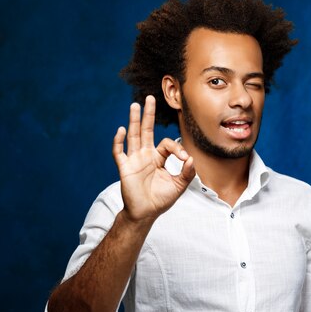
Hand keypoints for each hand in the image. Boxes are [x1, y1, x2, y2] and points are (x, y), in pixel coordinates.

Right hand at [112, 96, 194, 221]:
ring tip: (135, 105)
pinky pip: (119, 152)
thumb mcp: (178, 186)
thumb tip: (191, 159)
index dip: (177, 148)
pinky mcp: (124, 168)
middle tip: (150, 98)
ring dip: (134, 120)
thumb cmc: (160, 200)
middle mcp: (145, 155)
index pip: (166, 144)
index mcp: (157, 158)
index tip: (184, 158)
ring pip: (133, 136)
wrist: (146, 213)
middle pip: (146, 130)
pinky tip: (121, 129)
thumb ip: (187, 173)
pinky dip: (119, 141)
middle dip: (148, 115)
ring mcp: (133, 160)